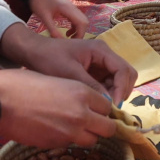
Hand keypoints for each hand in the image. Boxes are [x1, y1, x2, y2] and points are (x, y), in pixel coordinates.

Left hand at [0, 24, 136, 105]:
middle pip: (126, 74)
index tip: (114, 105)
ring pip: (119, 81)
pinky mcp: (95, 73)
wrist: (34, 53)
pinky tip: (97, 104)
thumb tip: (109, 103)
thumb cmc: (50, 59)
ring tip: (103, 108)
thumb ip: (90, 86)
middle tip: (111, 108)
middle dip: (122, 91)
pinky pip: (109, 85)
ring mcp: (101, 64)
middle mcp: (105, 56)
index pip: (123, 69)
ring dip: (115, 94)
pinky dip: (107, 95)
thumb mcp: (69, 73)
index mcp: (101, 50)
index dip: (122, 88)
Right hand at [0, 69, 115, 147]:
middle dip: (102, 126)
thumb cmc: (22, 84)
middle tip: (91, 124)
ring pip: (93, 141)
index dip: (101, 109)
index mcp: (82, 93)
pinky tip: (54, 130)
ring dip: (86, 136)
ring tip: (72, 128)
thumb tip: (85, 106)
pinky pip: (71, 145)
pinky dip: (67, 140)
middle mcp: (82, 114)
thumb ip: (75, 94)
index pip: (107, 106)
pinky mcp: (56, 145)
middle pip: (108, 128)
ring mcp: (70, 133)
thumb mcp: (55, 80)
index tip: (95, 110)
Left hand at [29, 0, 87, 38]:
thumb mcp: (44, 17)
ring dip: (78, 29)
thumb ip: (52, 29)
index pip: (81, 23)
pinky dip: (75, 26)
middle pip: (84, 21)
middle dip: (81, 33)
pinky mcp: (68, 7)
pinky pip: (76, 18)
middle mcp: (72, 7)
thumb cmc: (38, 2)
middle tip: (72, 41)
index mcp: (67, 9)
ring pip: (81, 20)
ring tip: (69, 38)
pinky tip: (68, 32)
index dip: (80, 34)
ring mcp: (71, 6)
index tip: (73, 43)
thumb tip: (59, 41)